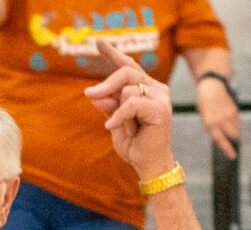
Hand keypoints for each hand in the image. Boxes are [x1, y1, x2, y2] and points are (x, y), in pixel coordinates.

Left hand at [84, 45, 176, 177]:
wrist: (149, 165)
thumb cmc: (134, 144)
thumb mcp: (115, 121)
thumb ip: (108, 104)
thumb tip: (94, 93)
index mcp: (146, 88)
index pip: (129, 66)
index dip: (113, 54)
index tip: (97, 42)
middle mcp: (156, 89)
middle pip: (127, 72)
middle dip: (106, 83)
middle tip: (88, 94)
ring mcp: (161, 97)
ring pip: (128, 89)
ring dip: (117, 110)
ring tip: (122, 127)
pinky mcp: (161, 109)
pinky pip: (131, 103)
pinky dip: (119, 115)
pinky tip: (111, 127)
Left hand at [196, 73, 240, 159]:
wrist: (212, 87)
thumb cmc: (206, 104)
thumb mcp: (204, 118)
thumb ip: (212, 127)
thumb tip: (222, 137)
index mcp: (210, 124)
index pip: (220, 140)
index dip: (227, 149)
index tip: (233, 156)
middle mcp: (220, 120)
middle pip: (233, 136)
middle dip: (234, 140)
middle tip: (234, 142)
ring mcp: (228, 114)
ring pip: (236, 129)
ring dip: (235, 131)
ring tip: (229, 127)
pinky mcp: (234, 109)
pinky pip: (237, 121)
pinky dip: (235, 123)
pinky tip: (230, 118)